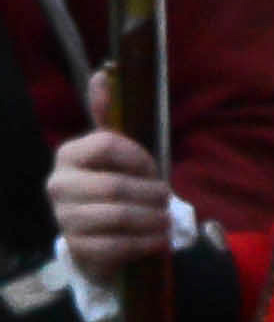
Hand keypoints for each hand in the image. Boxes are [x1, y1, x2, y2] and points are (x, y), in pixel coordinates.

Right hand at [45, 130, 175, 289]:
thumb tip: (104, 73)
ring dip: (153, 219)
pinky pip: (117, 246)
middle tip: (166, 199)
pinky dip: (146, 243)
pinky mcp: (79, 248)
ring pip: (119, 217)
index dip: (140, 157)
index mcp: (69, 155)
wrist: (101, 231)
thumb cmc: (114, 182)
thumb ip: (109, 114)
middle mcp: (59, 185)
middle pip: (115, 185)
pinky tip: (158, 239)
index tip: (153, 169)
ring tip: (166, 220)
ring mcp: (65, 218)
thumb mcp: (116, 149)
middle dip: (151, 194)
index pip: (107, 144)